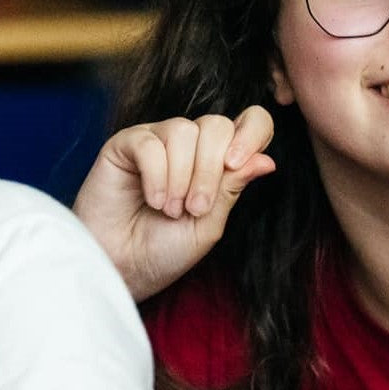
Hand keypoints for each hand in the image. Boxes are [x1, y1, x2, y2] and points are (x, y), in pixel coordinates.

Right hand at [73, 107, 275, 301]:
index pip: (251, 121)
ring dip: (181, 177)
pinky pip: (150, 143)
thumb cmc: (163, 250)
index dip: (252, 133)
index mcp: (217, 159)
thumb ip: (232, 188)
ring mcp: (157, 140)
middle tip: (196, 208)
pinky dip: (156, 175)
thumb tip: (267, 159)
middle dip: (210, 170)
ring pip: (184, 131)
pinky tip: (152, 200)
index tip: (236, 164)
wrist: (121, 268)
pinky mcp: (126, 144)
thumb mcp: (209, 224)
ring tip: (170, 209)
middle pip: (217, 125)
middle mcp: (189, 144)